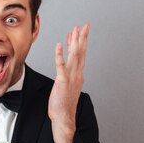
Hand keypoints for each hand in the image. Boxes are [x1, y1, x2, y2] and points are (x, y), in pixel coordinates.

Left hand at [48, 23, 89, 142]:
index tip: (79, 31)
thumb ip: (69, 77)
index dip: (80, 42)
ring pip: (74, 56)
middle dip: (82, 37)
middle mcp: (77, 74)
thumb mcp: (68, 87)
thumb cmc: (64, 104)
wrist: (64, 117)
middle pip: (81, 52)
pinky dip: (60, 55)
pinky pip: (61, 66)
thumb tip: (67, 71)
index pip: (81, 55)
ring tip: (75, 30)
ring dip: (74, 42)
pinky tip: (59, 45)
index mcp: (78, 75)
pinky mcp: (62, 81)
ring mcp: (71, 77)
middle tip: (84, 25)